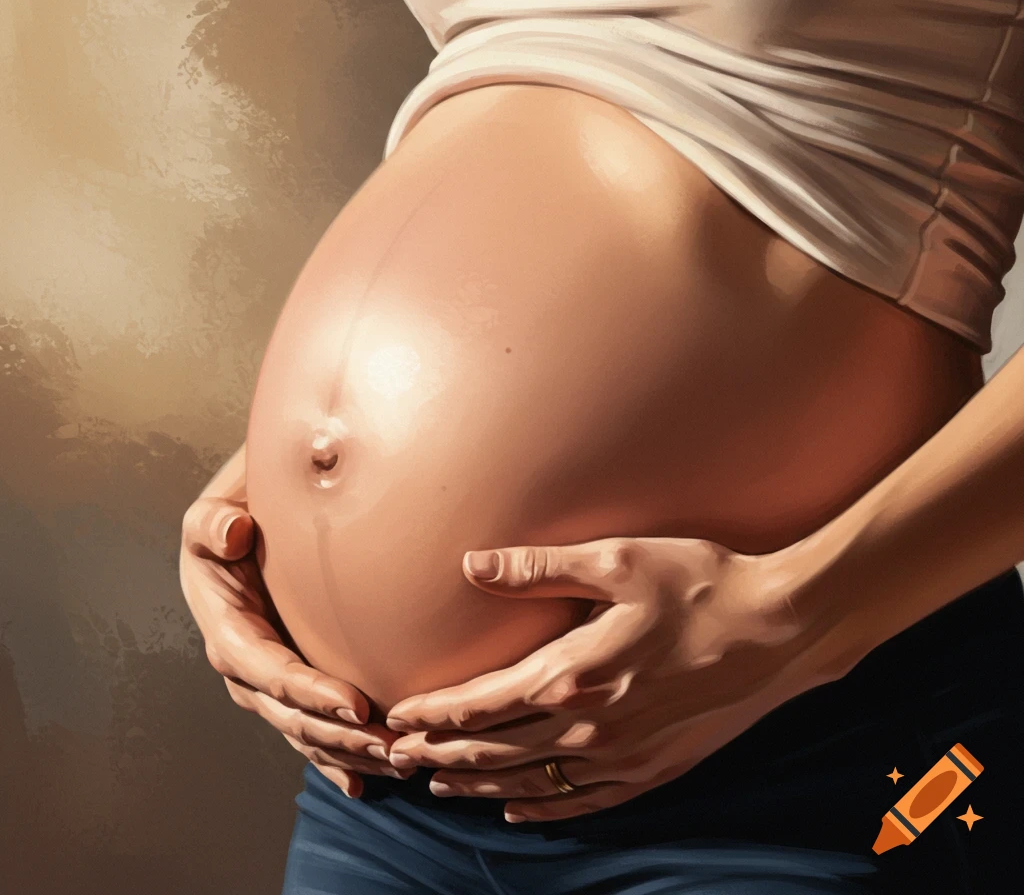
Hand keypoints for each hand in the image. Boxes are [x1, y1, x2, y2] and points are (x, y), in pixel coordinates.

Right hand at [179, 494, 412, 796]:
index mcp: (228, 632)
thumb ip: (214, 525)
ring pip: (305, 731)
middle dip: (340, 736)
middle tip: (392, 746)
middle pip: (292, 715)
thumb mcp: (210, 516)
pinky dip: (334, 759)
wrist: (237, 530)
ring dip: (348, 753)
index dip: (309, 692)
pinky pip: (310, 729)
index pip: (269, 670)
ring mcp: (266, 684)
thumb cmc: (229, 520)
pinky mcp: (286, 686)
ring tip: (398, 765)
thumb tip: (234, 532)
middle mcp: (245, 669)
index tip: (357, 704)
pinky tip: (365, 783)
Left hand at [386, 537, 828, 821]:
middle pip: (496, 748)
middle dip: (443, 751)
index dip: (435, 711)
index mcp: (574, 673)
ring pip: (531, 781)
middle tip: (399, 757)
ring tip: (441, 783)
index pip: (482, 702)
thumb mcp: (617, 561)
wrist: (780, 629)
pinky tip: (518, 807)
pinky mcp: (655, 768)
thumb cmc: (700, 584)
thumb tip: (471, 566)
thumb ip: (538, 568)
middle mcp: (590, 726)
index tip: (397, 716)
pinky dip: (541, 807)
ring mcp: (624, 755)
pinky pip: (583, 801)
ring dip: (480, 781)